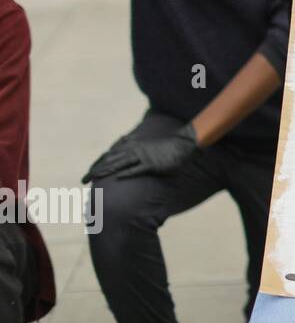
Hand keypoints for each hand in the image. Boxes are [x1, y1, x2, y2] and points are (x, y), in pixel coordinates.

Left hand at [82, 123, 200, 182]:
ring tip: (93, 179)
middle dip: (95, 170)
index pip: (109, 155)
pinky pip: (137, 169)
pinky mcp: (152, 164)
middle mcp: (134, 150)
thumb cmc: (166, 147)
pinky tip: (116, 179)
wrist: (183, 144)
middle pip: (110, 160)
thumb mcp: (147, 144)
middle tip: (83, 180)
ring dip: (105, 171)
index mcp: (132, 146)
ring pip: (120, 164)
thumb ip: (135, 144)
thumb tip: (124, 142)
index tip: (88, 173)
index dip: (97, 164)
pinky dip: (126, 173)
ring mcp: (143, 157)